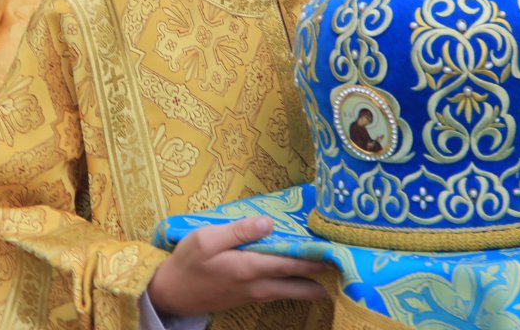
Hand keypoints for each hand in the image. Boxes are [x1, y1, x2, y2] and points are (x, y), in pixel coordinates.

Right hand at [148, 217, 333, 316]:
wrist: (170, 293)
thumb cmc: (187, 262)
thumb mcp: (206, 239)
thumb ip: (239, 230)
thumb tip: (269, 222)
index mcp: (249, 269)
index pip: (292, 263)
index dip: (317, 259)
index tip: (339, 253)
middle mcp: (257, 286)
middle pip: (301, 285)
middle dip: (324, 278)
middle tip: (348, 268)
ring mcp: (254, 295)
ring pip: (292, 292)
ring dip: (313, 283)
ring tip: (334, 273)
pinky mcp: (249, 297)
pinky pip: (281, 292)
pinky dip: (297, 285)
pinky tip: (304, 278)